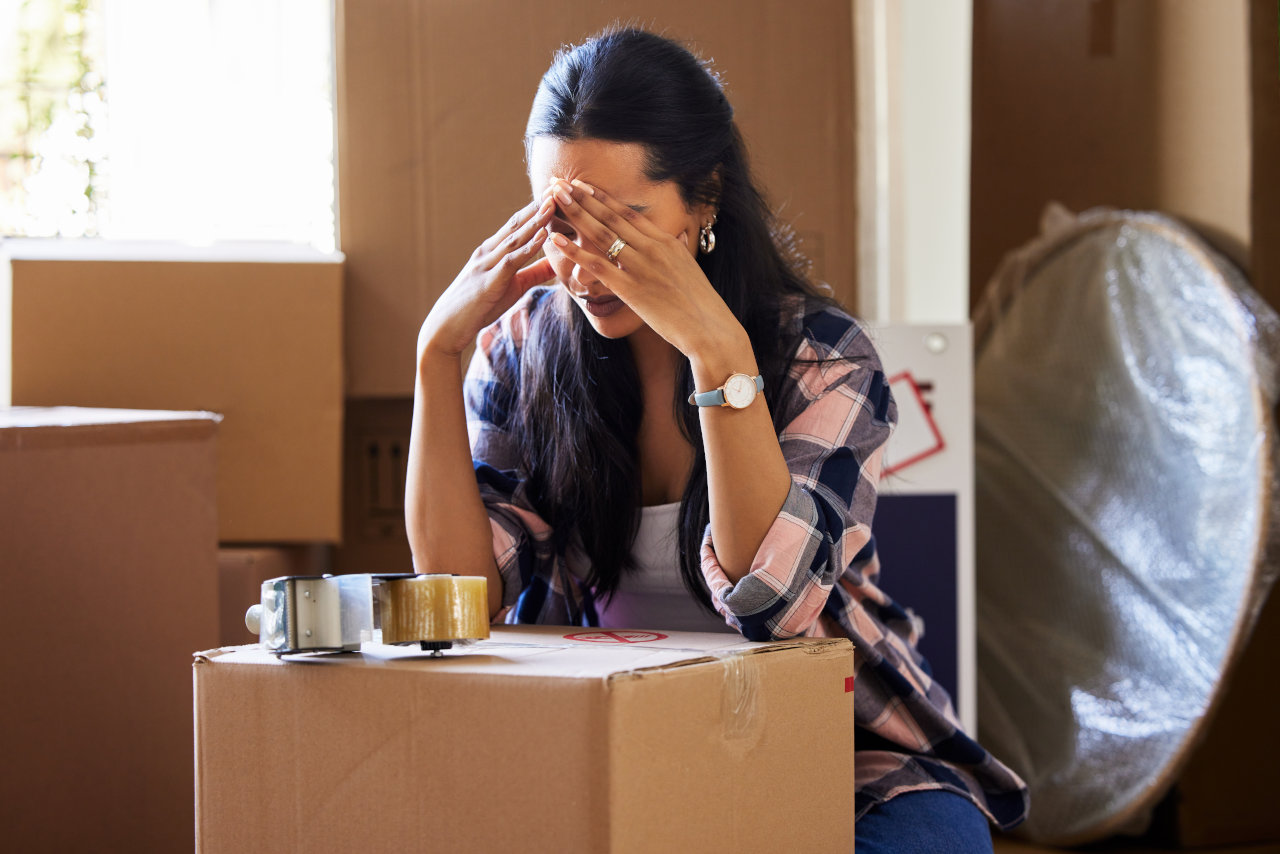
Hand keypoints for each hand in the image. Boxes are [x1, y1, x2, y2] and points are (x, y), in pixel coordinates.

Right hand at [418, 195, 555, 358]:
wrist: (447, 327)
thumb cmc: (479, 307)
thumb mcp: (512, 287)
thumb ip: (534, 273)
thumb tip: (557, 262)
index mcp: (494, 251)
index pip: (518, 223)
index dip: (538, 207)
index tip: (557, 192)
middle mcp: (489, 251)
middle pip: (517, 223)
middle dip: (539, 204)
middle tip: (559, 184)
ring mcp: (487, 263)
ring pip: (515, 237)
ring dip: (536, 220)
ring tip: (553, 203)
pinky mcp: (489, 280)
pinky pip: (511, 260)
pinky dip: (528, 246)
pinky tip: (543, 235)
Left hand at [545, 178, 744, 358]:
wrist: (710, 329)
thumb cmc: (701, 304)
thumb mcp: (691, 267)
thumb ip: (680, 246)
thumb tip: (682, 230)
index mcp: (666, 241)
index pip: (628, 214)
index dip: (603, 198)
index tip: (584, 186)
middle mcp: (652, 248)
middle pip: (610, 217)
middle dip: (583, 198)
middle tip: (559, 182)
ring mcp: (641, 267)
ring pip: (601, 234)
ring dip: (576, 213)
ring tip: (555, 198)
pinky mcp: (631, 289)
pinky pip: (598, 265)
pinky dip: (576, 250)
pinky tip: (557, 239)